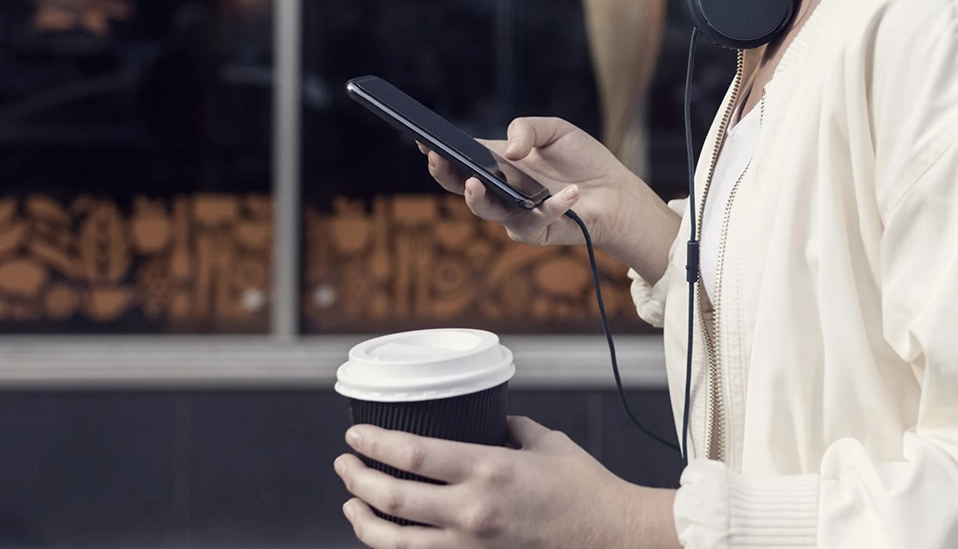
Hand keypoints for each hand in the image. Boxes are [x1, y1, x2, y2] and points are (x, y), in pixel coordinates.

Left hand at [333, 417, 677, 548]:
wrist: (613, 538)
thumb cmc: (583, 488)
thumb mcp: (544, 441)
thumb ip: (508, 428)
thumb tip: (486, 420)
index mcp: (487, 469)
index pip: (411, 454)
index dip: (373, 443)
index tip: (354, 434)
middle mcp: (472, 511)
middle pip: (391, 499)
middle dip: (357, 479)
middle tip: (344, 464)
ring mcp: (471, 547)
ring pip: (395, 542)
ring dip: (363, 520)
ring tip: (351, 503)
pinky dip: (394, 547)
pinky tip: (385, 535)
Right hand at [420, 118, 645, 251]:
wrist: (615, 191)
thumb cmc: (582, 160)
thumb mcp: (556, 130)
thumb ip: (528, 128)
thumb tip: (509, 150)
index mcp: (499, 163)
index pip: (463, 157)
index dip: (441, 151)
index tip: (424, 139)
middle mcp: (501, 190)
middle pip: (462, 187)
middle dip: (445, 175)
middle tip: (437, 160)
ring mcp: (515, 213)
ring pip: (488, 211)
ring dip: (478, 199)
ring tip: (477, 183)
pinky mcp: (537, 231)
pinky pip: (537, 220)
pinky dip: (555, 205)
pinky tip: (570, 193)